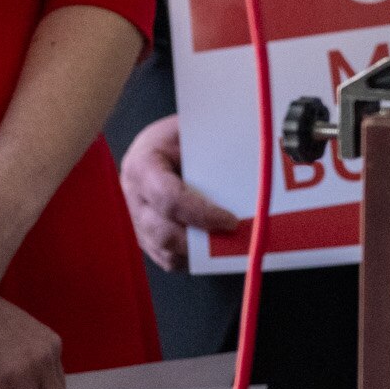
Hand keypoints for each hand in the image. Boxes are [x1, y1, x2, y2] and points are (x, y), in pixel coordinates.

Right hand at [120, 115, 236, 271]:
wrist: (159, 143)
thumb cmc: (179, 136)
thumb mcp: (191, 129)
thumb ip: (213, 145)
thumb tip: (256, 158)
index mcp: (143, 166)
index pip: (168, 198)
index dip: (200, 214)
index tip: (231, 220)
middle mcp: (133, 197)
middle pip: (163, 232)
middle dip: (201, 241)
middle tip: (235, 237)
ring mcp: (136, 220)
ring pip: (164, 251)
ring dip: (198, 253)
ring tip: (228, 245)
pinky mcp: (144, 236)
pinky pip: (166, 259)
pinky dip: (191, 259)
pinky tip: (213, 248)